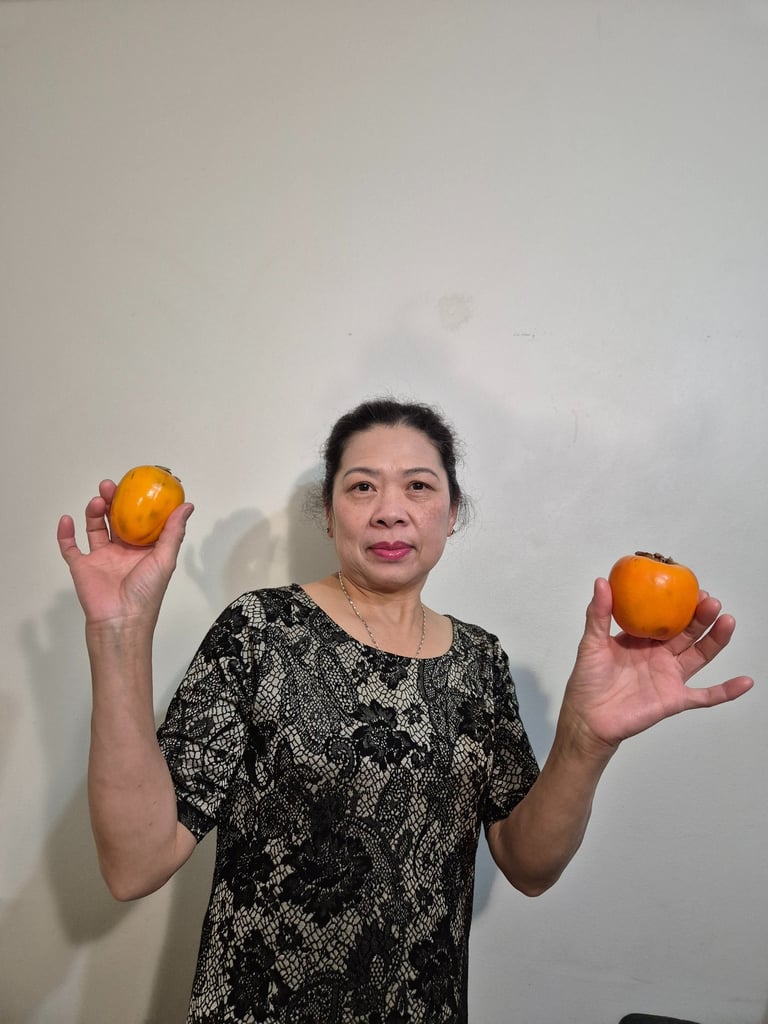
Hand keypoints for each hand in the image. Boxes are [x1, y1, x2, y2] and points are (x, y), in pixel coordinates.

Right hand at [57, 479, 193, 631]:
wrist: (121, 620)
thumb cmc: (146, 593)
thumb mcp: (165, 559)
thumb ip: (173, 532)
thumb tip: (186, 506)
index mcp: (143, 549)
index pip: (141, 520)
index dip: (138, 502)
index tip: (138, 484)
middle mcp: (122, 551)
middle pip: (115, 519)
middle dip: (112, 500)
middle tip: (110, 485)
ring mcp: (101, 558)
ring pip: (94, 528)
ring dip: (93, 512)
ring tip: (97, 500)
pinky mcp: (82, 567)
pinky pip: (70, 547)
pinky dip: (66, 533)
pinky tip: (67, 519)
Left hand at [561, 577, 753, 754]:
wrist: (588, 718)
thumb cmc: (587, 681)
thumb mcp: (592, 643)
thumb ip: (598, 614)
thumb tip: (602, 582)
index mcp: (642, 640)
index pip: (666, 617)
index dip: (680, 603)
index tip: (691, 587)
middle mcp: (660, 656)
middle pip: (687, 633)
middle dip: (701, 616)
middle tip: (711, 601)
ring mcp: (670, 677)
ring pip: (700, 656)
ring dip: (716, 640)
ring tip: (727, 621)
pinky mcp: (675, 700)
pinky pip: (705, 696)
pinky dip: (726, 691)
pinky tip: (746, 681)